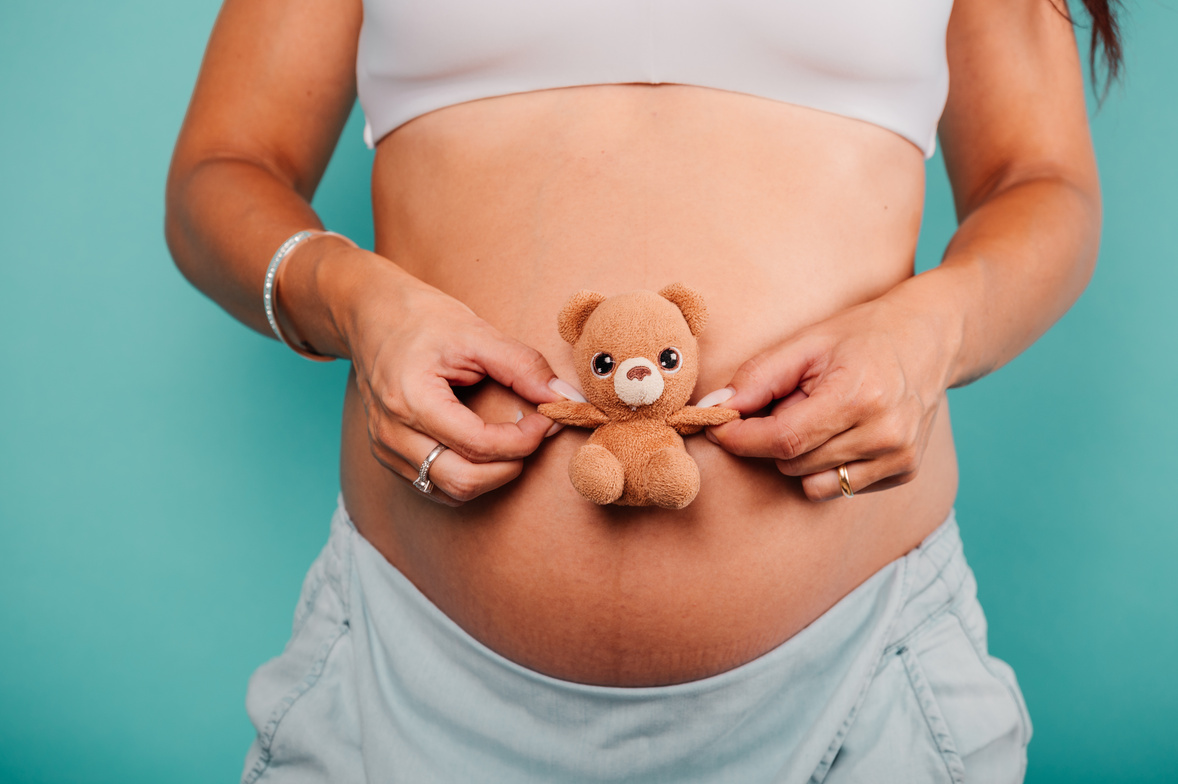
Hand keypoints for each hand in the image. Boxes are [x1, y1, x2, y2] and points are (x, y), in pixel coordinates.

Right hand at [337, 253, 576, 505]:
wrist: (371, 316)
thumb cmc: (422, 320)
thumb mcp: (477, 332)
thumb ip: (524, 366)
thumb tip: (565, 397)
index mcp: (412, 398)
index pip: (478, 444)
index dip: (523, 439)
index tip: (547, 418)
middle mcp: (392, 432)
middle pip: (463, 480)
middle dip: (511, 465)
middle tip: (534, 435)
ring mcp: (385, 448)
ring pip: (450, 491)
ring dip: (492, 475)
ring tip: (513, 442)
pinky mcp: (388, 456)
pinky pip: (435, 486)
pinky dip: (469, 476)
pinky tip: (486, 450)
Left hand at [702, 295, 957, 500]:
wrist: (931, 338)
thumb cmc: (862, 335)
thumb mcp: (806, 343)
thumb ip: (757, 377)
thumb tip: (714, 409)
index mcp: (858, 397)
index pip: (783, 439)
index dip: (741, 438)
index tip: (718, 427)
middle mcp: (884, 434)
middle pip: (792, 463)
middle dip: (772, 438)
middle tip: (788, 403)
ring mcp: (899, 457)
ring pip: (811, 483)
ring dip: (799, 455)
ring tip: (819, 416)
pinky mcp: (905, 472)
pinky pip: (839, 488)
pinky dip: (827, 466)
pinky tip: (843, 432)